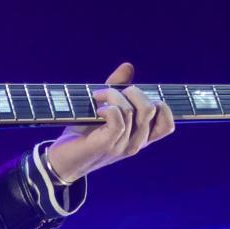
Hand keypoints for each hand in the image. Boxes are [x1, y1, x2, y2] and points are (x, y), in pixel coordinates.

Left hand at [44, 62, 174, 182]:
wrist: (61, 162)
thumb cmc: (83, 135)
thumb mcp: (103, 108)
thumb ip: (117, 89)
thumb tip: (128, 66)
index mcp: (139, 138)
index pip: (168, 124)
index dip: (159, 104)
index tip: (134, 96)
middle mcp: (135, 144)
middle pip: (152, 109)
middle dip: (134, 91)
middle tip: (111, 92)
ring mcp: (121, 147)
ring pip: (132, 111)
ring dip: (113, 95)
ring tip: (97, 96)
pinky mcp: (105, 145)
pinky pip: (118, 120)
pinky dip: (108, 108)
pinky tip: (97, 110)